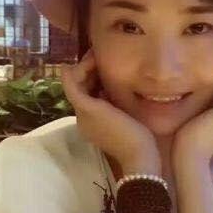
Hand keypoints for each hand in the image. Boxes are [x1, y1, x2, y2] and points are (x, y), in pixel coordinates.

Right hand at [60, 49, 159, 172]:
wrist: (139, 156)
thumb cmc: (140, 141)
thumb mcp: (128, 118)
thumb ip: (120, 105)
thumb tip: (118, 87)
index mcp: (93, 122)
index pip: (88, 94)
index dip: (93, 77)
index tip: (104, 65)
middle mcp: (83, 118)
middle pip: (80, 87)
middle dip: (87, 69)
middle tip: (98, 55)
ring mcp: (82, 114)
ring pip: (74, 83)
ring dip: (84, 66)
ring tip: (95, 55)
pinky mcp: (85, 108)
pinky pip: (72, 84)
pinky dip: (76, 70)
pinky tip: (87, 60)